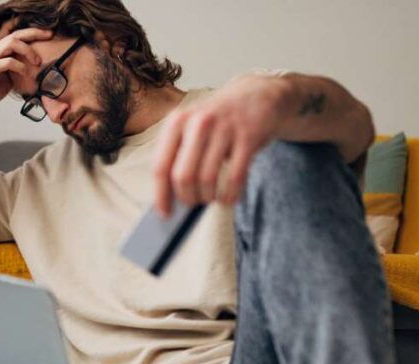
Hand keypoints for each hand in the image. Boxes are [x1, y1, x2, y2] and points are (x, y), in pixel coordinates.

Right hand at [0, 27, 52, 130]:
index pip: (16, 34)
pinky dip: (20, 66)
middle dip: (35, 33)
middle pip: (16, 34)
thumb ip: (18, 68)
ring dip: (28, 50)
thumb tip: (38, 68)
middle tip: (50, 36)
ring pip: (11, 43)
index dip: (32, 30)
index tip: (49, 33)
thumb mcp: (8, 76)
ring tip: (37, 61)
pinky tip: (26, 73)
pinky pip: (8, 62)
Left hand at [151, 75, 290, 216]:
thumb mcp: (190, 126)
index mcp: (177, 122)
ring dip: (208, 197)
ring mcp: (224, 129)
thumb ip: (177, 155)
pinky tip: (228, 198)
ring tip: (209, 198)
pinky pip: (235, 178)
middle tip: (192, 204)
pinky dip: (230, 195)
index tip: (164, 213)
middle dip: (187, 198)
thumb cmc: (217, 119)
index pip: (161, 166)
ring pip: (207, 179)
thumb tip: (168, 197)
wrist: (257, 95)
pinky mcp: (248, 138)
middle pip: (183, 177)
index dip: (161, 194)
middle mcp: (198, 123)